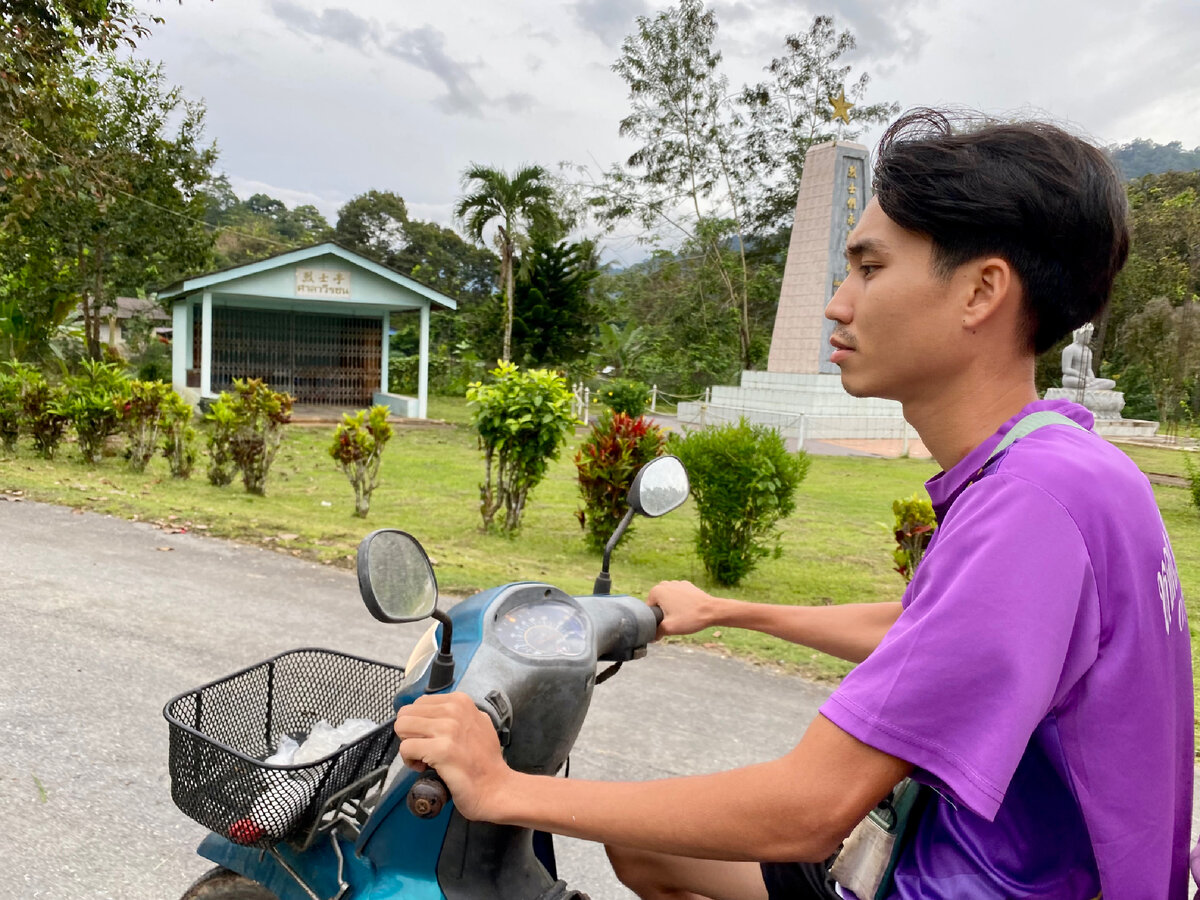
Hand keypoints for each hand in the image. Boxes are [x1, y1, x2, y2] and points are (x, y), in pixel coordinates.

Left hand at [393, 692, 510, 821]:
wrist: (496, 787)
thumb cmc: (485, 760)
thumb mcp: (477, 723)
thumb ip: (456, 714)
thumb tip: (430, 714)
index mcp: (460, 701)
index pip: (418, 704)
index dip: (419, 724)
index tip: (431, 739)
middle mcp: (454, 709)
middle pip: (406, 714)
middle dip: (410, 734)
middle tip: (424, 749)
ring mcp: (448, 729)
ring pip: (402, 727)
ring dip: (408, 746)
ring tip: (424, 758)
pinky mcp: (441, 750)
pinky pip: (405, 748)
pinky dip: (410, 761)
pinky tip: (425, 768)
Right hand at [646, 580, 723, 637]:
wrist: (713, 611)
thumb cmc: (690, 618)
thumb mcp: (668, 628)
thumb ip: (655, 632)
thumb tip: (650, 637)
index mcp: (657, 591)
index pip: (649, 610)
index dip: (656, 620)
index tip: (667, 624)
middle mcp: (665, 584)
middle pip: (658, 604)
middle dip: (664, 614)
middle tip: (675, 621)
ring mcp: (677, 583)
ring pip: (668, 601)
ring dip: (672, 609)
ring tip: (683, 616)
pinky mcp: (687, 586)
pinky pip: (678, 597)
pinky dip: (681, 604)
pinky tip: (689, 611)